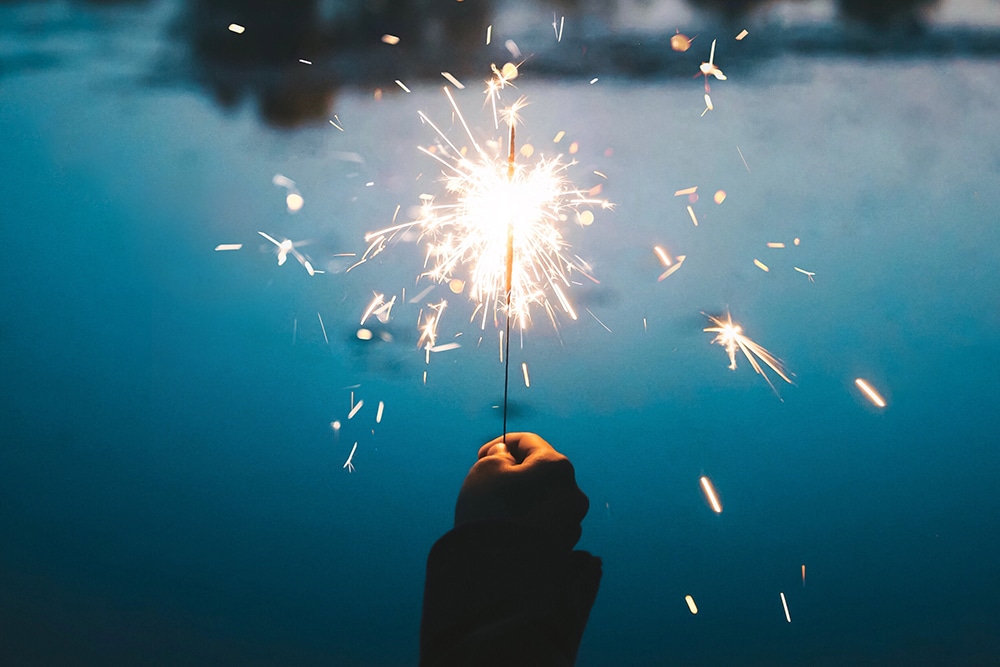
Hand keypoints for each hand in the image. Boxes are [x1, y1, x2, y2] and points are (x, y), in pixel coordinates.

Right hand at [454, 432, 589, 550]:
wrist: (495, 569)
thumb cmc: (488, 511)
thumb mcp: (485, 469)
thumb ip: (498, 454)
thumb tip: (507, 457)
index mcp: (556, 466)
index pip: (529, 442)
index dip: (502, 443)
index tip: (482, 455)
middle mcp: (573, 492)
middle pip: (541, 470)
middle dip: (516, 472)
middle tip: (489, 481)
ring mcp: (573, 522)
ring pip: (545, 498)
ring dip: (525, 497)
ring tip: (497, 509)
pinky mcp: (567, 547)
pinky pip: (546, 523)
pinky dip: (530, 520)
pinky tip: (508, 528)